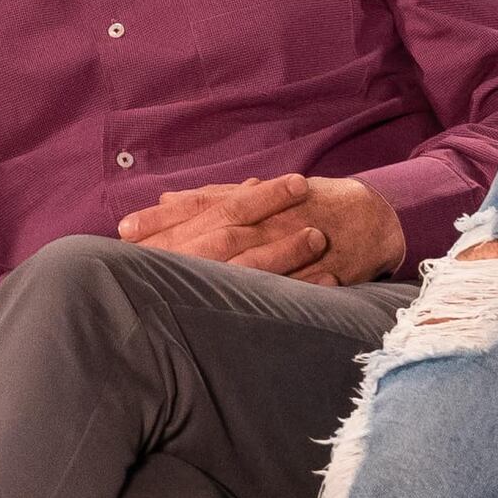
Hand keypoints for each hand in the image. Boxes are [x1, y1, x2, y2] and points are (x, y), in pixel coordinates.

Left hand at [115, 173, 404, 282]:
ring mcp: (300, 246)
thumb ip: (214, 198)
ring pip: (255, 258)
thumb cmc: (305, 204)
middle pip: (218, 233)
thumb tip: (166, 197)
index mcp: (253, 204)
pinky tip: (245, 302)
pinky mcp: (327, 272)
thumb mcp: (260, 196)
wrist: (371, 216)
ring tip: (176, 285)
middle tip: (133, 257)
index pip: (200, 208)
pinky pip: (301, 284)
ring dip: (215, 271)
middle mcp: (271, 221)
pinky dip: (277, 289)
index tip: (125, 228)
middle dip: (176, 245)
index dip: (163, 218)